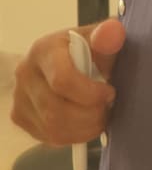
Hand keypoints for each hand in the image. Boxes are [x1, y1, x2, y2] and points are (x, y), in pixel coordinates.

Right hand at [10, 17, 125, 144]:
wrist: (72, 60)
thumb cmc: (89, 50)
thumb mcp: (101, 39)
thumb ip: (108, 35)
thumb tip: (113, 31)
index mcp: (44, 49)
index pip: (62, 80)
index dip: (91, 94)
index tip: (110, 92)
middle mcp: (26, 73)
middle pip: (56, 110)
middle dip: (90, 116)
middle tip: (108, 109)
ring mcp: (20, 97)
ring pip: (52, 128)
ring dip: (84, 129)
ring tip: (100, 117)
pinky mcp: (21, 116)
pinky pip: (48, 137)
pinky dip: (74, 136)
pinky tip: (86, 123)